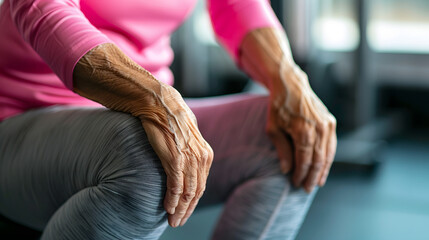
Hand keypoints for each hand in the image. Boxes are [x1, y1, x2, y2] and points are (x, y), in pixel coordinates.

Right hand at [140, 86, 213, 226]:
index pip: (201, 184)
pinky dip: (172, 199)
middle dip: (188, 210)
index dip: (193, 201)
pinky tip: (168, 208)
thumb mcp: (187, 137)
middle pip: (197, 192)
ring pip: (188, 192)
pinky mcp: (176, 159)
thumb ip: (189, 152)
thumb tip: (185, 163)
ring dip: (180, 209)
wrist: (160, 104)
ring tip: (172, 220)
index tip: (185, 211)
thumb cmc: (170, 119)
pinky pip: (176, 186)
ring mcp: (189, 159)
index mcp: (206, 154)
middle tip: (178, 222)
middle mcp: (201, 158)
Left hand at [266, 62, 336, 191]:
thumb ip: (282, 150)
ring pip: (328, 154)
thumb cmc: (278, 107)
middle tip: (306, 189)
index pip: (304, 160)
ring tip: (317, 182)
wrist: (291, 85)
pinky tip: (323, 167)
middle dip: (312, 176)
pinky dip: (328, 157)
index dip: (300, 174)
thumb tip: (287, 170)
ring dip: (323, 170)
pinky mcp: (330, 121)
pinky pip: (331, 144)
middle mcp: (318, 129)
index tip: (295, 183)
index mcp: (303, 131)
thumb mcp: (273, 129)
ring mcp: (327, 124)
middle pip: (318, 160)